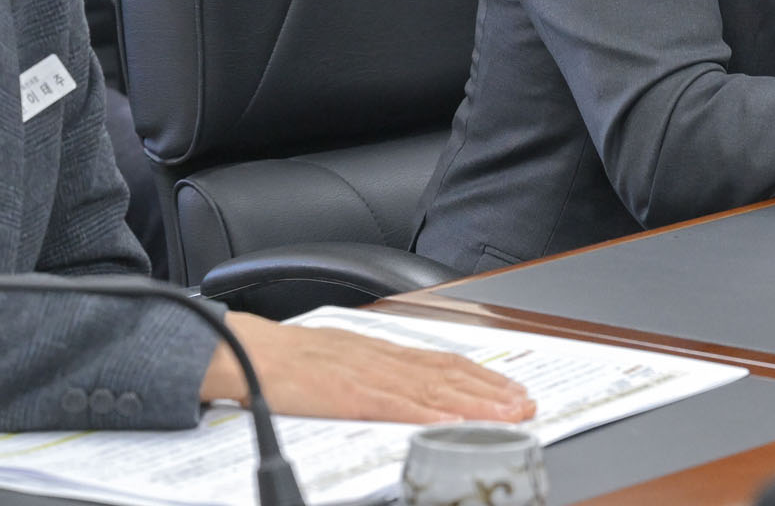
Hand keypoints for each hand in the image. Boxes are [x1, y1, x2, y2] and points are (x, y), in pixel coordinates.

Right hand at [201, 312, 535, 422]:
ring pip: (432, 389)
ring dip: (474, 403)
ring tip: (506, 415)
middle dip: (492, 393)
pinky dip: (426, 413)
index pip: (446, 363)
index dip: (485, 377)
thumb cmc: (292, 360)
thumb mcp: (344, 359)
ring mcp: (368, 375)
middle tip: (526, 406)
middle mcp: (384, 358)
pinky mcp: (348, 394)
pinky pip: (394, 404)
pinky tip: (449, 423)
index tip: (514, 390)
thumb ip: (379, 372)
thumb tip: (414, 389)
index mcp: (384, 351)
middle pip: (449, 375)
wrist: (248, 353)